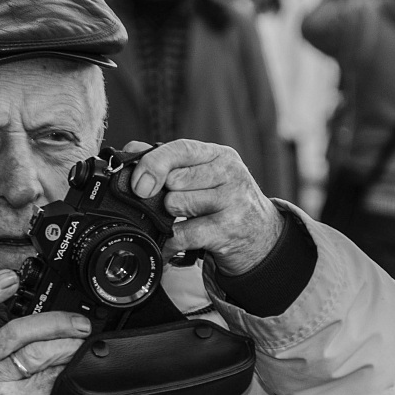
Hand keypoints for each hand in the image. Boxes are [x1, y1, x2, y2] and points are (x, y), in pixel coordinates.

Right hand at [0, 270, 91, 394]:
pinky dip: (65, 366)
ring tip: (81, 341)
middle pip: (13, 329)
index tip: (8, 278)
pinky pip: (46, 376)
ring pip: (34, 351)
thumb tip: (38, 325)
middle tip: (77, 322)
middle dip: (53, 321)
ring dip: (66, 343)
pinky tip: (75, 363)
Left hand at [125, 140, 284, 275]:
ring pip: (176, 205)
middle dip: (165, 197)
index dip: (153, 164)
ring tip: (183, 222)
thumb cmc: (227, 203)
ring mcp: (232, 201)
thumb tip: (131, 149)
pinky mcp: (228, 230)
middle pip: (175, 180)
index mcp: (219, 155)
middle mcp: (229, 173)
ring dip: (169, 219)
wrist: (263, 236)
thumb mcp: (205, 175)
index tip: (138, 184)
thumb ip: (171, 160)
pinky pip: (182, 235)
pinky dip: (169, 244)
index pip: (180, 149)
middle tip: (175, 207)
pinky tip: (171, 245)